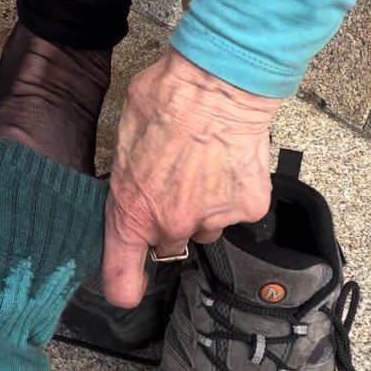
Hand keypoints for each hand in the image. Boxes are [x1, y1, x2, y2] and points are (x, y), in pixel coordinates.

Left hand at [102, 48, 280, 307]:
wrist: (217, 82)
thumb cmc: (164, 100)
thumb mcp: (123, 142)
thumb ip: (127, 181)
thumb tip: (131, 188)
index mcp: (132, 212)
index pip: (122, 279)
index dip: (123, 286)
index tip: (127, 289)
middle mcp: (172, 225)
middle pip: (170, 245)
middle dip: (171, 221)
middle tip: (176, 182)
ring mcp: (213, 220)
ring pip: (206, 227)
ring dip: (205, 206)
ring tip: (204, 164)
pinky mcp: (248, 208)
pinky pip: (238, 210)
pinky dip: (236, 191)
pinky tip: (229, 161)